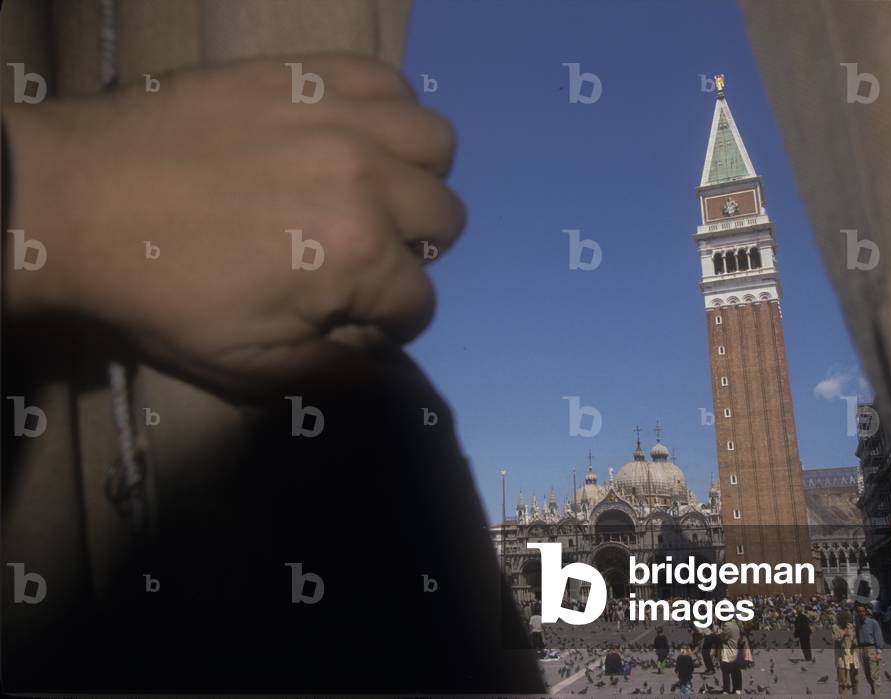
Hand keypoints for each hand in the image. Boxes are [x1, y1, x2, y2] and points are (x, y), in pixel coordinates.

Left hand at [4, 53, 463, 391]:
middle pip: (445, 219)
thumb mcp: (248, 363)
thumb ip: (332, 372)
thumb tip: (384, 372)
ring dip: (414, 176)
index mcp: (356, 257)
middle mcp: (367, 180)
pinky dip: (385, 110)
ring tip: (370, 187)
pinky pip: (388, 79)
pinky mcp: (307, 73)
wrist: (83, 201)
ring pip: (434, 142)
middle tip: (364, 252)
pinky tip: (351, 134)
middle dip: (414, 250)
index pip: (420, 300)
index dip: (393, 319)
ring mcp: (340, 116)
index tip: (359, 315)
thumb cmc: (165, 292)